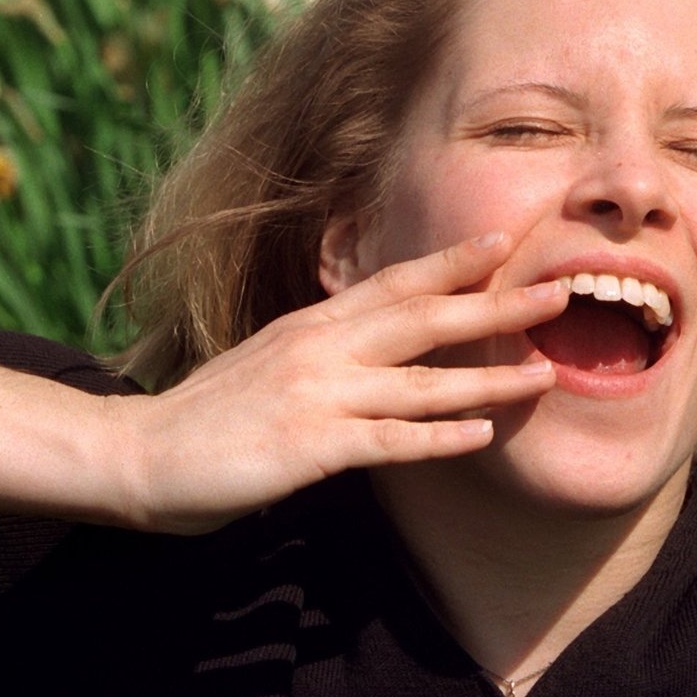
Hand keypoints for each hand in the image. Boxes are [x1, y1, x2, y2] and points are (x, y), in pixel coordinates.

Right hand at [108, 232, 565, 534]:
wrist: (136, 453)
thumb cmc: (208, 415)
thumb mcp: (270, 362)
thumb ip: (323, 349)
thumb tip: (372, 342)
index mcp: (313, 325)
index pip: (395, 283)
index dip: (453, 262)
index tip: (505, 242)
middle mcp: (321, 348)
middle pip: (424, 317)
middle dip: (497, 304)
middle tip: (560, 290)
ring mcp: (317, 395)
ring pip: (421, 382)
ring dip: (488, 377)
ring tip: (545, 373)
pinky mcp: (309, 447)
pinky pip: (388, 440)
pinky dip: (438, 438)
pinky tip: (481, 437)